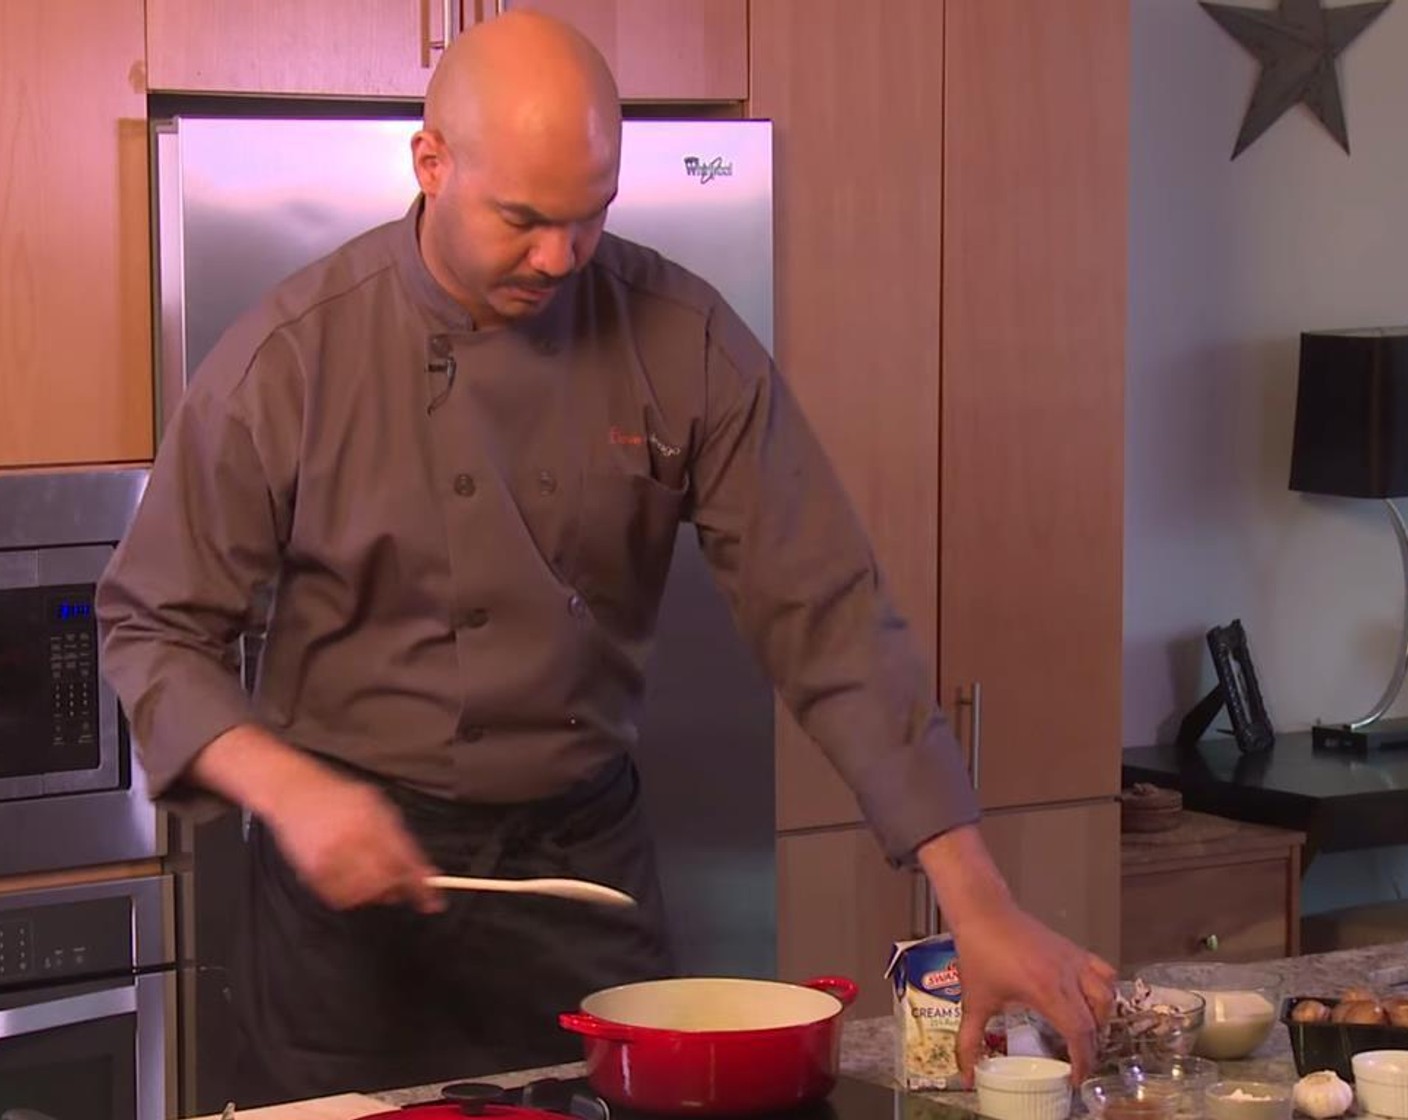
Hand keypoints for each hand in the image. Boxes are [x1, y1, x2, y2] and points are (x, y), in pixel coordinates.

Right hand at [191, 724, 444, 912]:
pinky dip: (350, 897)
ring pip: (363, 894)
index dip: (421, 885)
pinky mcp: (311, 869)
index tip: (433, 903)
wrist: (293, 790)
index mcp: (373, 820)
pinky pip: (338, 897)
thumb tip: (421, 870)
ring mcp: (330, 856)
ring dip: (373, 894)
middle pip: (385, 881)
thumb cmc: (340, 796)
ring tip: (372, 882)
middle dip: (396, 889)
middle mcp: (353, 838)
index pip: (405, 860)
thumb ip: (400, 837)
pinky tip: (351, 883)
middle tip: (398, 889)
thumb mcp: (377, 805)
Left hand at [950, 899, 1115, 1084]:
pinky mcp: (1074, 950)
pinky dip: (1104, 990)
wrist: (983, 911)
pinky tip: (1090, 1001)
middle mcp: (1067, 976)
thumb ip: (970, 1041)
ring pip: (1106, 996)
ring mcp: (1074, 960)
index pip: (1078, 1032)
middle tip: (1079, 1064)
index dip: (1082, 1060)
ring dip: (1101, 1019)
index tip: (1075, 1079)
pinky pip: (1104, 972)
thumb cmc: (979, 954)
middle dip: (1090, 1048)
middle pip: (1094, 1021)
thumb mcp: (975, 1001)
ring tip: (1084, 1033)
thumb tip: (967, 1074)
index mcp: (1045, 990)